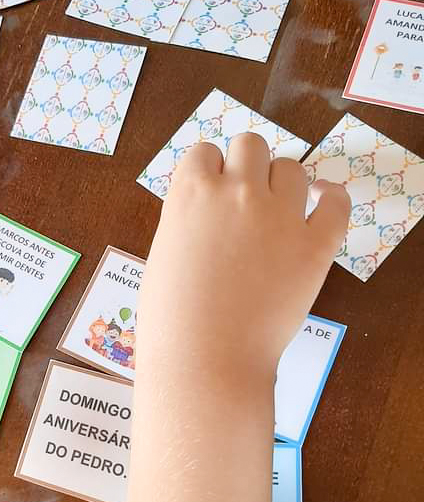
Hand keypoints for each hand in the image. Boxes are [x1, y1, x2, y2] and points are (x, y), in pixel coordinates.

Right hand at [139, 133, 349, 380]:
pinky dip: (332, 199)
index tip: (212, 191)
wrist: (205, 357)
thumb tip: (210, 212)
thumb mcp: (164, 251)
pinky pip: (337, 203)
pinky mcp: (315, 246)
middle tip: (244, 198)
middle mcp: (237, 192)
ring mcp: (280, 216)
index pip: (205, 151)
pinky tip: (323, 203)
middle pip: (250, 144)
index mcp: (191, 192)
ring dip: (283, 183)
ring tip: (277, 211)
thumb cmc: (172, 316)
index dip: (209, 171)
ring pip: (291, 168)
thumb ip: (189, 219)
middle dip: (246, 166)